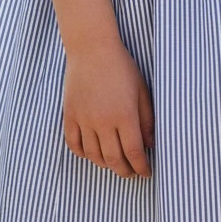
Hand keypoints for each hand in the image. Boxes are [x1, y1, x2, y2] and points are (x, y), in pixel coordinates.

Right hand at [62, 38, 154, 178]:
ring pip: (94, 156)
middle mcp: (103, 121)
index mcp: (125, 114)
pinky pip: (74, 145)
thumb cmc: (122, 67)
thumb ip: (147, 119)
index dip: (142, 167)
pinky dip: (84, 154)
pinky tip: (93, 153)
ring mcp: (84, 119)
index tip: (147, 172)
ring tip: (115, 163)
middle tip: (132, 172)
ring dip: (106, 164)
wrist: (92, 49)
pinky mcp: (70, 115)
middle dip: (126, 171)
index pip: (134, 152)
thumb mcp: (141, 90)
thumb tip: (151, 144)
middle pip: (114, 159)